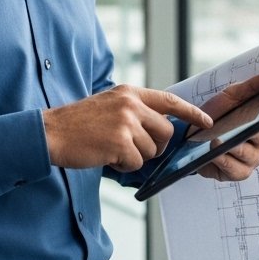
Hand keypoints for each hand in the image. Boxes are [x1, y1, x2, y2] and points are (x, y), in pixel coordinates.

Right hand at [43, 86, 213, 171]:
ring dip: (135, 157)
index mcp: (129, 93)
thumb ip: (135, 111)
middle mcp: (131, 104)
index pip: (169, 101)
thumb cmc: (78, 123)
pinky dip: (124, 166)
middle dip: (156, 147)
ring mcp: (126, 122)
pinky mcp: (120, 142)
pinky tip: (107, 157)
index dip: (191, 112)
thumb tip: (162, 129)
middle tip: (136, 150)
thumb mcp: (109, 105)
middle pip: (166, 132)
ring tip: (112, 149)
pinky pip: (136, 163)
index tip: (206, 121)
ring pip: (151, 150)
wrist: (52, 132)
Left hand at [193, 69, 258, 183]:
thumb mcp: (234, 95)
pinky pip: (235, 170)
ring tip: (217, 140)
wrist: (191, 134)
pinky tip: (213, 154)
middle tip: (238, 125)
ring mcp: (251, 160)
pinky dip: (224, 161)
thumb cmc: (218, 113)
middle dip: (250, 132)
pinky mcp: (237, 173)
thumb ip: (256, 86)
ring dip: (232, 147)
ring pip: (248, 155)